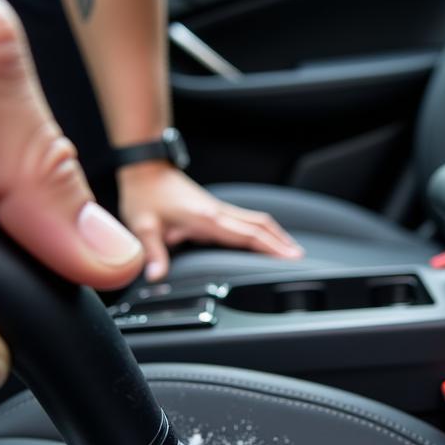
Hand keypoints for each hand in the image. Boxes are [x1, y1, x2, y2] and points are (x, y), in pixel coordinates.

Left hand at [117, 160, 303, 280]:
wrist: (146, 168)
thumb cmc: (145, 194)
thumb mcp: (143, 226)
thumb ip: (152, 252)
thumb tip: (155, 277)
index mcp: (207, 219)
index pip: (247, 235)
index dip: (270, 247)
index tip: (290, 258)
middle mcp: (219, 212)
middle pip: (261, 227)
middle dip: (282, 243)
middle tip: (301, 259)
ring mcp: (219, 208)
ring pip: (257, 220)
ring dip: (276, 234)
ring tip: (291, 250)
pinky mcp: (216, 208)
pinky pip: (247, 219)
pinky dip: (263, 229)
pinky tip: (267, 237)